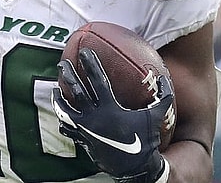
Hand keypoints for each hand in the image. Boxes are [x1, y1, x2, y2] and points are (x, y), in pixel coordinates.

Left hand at [51, 48, 172, 181]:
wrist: (136, 168)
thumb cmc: (146, 140)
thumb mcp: (156, 117)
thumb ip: (163, 97)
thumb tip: (165, 78)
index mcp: (110, 108)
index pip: (97, 80)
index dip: (91, 64)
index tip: (84, 51)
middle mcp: (94, 117)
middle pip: (76, 91)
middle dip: (68, 74)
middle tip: (62, 62)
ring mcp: (86, 129)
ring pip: (65, 109)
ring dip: (59, 97)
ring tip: (55, 88)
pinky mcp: (82, 140)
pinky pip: (67, 128)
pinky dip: (62, 120)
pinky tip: (60, 112)